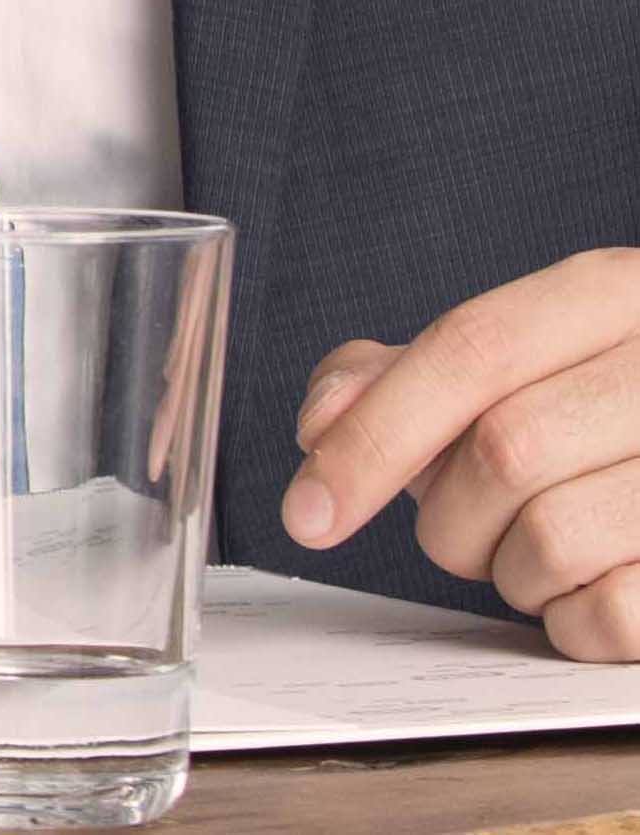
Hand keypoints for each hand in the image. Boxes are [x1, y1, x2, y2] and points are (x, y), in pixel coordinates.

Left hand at [284, 250, 639, 657]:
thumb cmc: (608, 407)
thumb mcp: (527, 357)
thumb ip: (411, 374)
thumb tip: (322, 420)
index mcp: (614, 292)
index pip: (470, 350)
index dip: (373, 434)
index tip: (306, 514)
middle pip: (503, 451)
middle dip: (449, 516)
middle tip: (463, 528)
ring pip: (553, 539)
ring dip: (510, 571)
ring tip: (537, 552)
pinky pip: (612, 614)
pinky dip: (570, 622)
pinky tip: (586, 591)